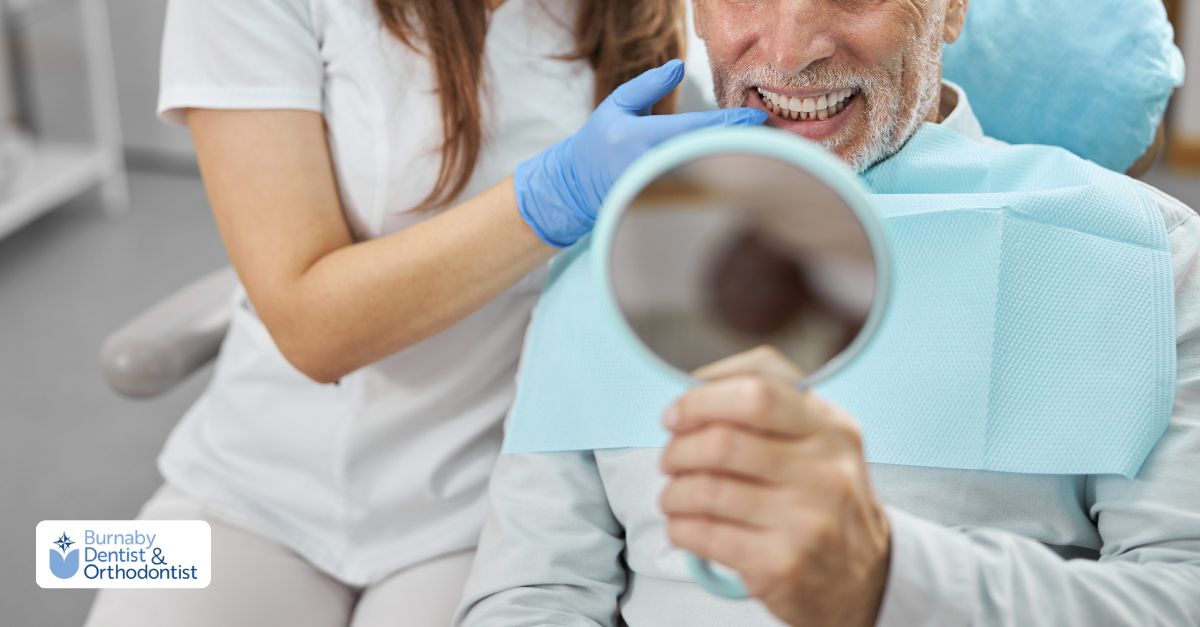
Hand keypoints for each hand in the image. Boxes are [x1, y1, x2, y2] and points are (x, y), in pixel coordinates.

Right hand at [513, 59, 766, 246]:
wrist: (574, 187)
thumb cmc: (597, 141)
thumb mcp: (616, 105)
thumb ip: (648, 85)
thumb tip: (680, 66)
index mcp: (638, 137)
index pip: (694, 130)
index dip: (729, 124)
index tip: (757, 118)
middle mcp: (648, 167)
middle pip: (707, 156)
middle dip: (740, 146)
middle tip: (773, 137)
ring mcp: (655, 193)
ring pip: (705, 178)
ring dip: (734, 166)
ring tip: (764, 155)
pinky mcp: (659, 209)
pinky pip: (695, 194)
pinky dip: (719, 184)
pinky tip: (739, 176)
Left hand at [659, 346, 890, 626]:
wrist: (862, 577)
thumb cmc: (822, 498)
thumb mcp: (818, 440)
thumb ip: (769, 406)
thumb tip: (694, 390)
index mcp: (831, 428)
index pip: (759, 390)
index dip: (702, 398)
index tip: (676, 414)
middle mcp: (826, 471)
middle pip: (723, 441)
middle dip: (679, 448)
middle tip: (670, 459)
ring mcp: (807, 520)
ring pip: (706, 490)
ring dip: (674, 492)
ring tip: (674, 496)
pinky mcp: (782, 563)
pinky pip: (705, 535)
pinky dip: (679, 527)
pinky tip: (683, 525)